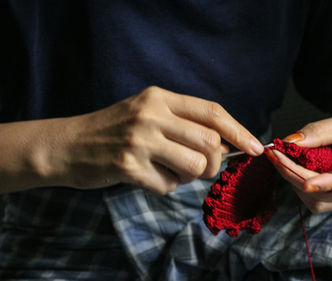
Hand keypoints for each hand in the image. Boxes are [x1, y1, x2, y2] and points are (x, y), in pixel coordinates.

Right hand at [37, 86, 263, 193]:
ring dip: (189, 176)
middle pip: (210, 141)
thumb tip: (227, 146)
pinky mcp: (127, 165)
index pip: (212, 111)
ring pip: (194, 165)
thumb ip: (184, 124)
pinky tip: (147, 177)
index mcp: (160, 97)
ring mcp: (139, 139)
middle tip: (200, 168)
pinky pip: (168, 185)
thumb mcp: (148, 113)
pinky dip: (165, 187)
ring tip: (169, 170)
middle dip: (213, 162)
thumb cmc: (115, 131)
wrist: (66, 145)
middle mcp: (152, 114)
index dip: (239, 130)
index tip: (255, 148)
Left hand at [266, 106, 331, 212]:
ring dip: (296, 182)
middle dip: (296, 175)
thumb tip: (289, 142)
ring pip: (319, 201)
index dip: (325, 183)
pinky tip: (294, 169)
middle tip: (274, 156)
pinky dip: (301, 186)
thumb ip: (320, 132)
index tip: (304, 182)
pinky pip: (318, 200)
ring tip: (282, 160)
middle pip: (327, 193)